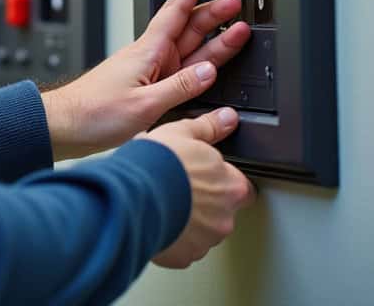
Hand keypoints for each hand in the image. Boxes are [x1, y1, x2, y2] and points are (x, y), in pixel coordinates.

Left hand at [41, 0, 251, 159]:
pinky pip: (180, 72)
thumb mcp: (143, 104)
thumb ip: (179, 87)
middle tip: (236, 2)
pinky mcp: (146, 89)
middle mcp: (149, 57)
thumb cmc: (92, 113)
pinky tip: (210, 69)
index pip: (176, 10)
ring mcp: (148, 73)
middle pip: (188, 28)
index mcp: (147, 51)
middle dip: (213, 12)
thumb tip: (209, 73)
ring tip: (237, 29)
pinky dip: (198, 67)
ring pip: (188, 50)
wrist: (65, 126)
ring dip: (213, 39)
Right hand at [142, 107, 254, 267]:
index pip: (241, 187)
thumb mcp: (182, 132)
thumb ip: (208, 127)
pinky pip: (183, 248)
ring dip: (189, 222)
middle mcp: (224, 217)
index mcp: (230, 186)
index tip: (208, 178)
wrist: (131, 196)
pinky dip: (173, 239)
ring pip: (203, 232)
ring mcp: (205, 240)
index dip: (224, 181)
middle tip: (181, 190)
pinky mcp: (184, 256)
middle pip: (223, 212)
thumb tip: (227, 117)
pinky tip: (157, 221)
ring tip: (165, 205)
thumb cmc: (157, 165)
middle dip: (206, 204)